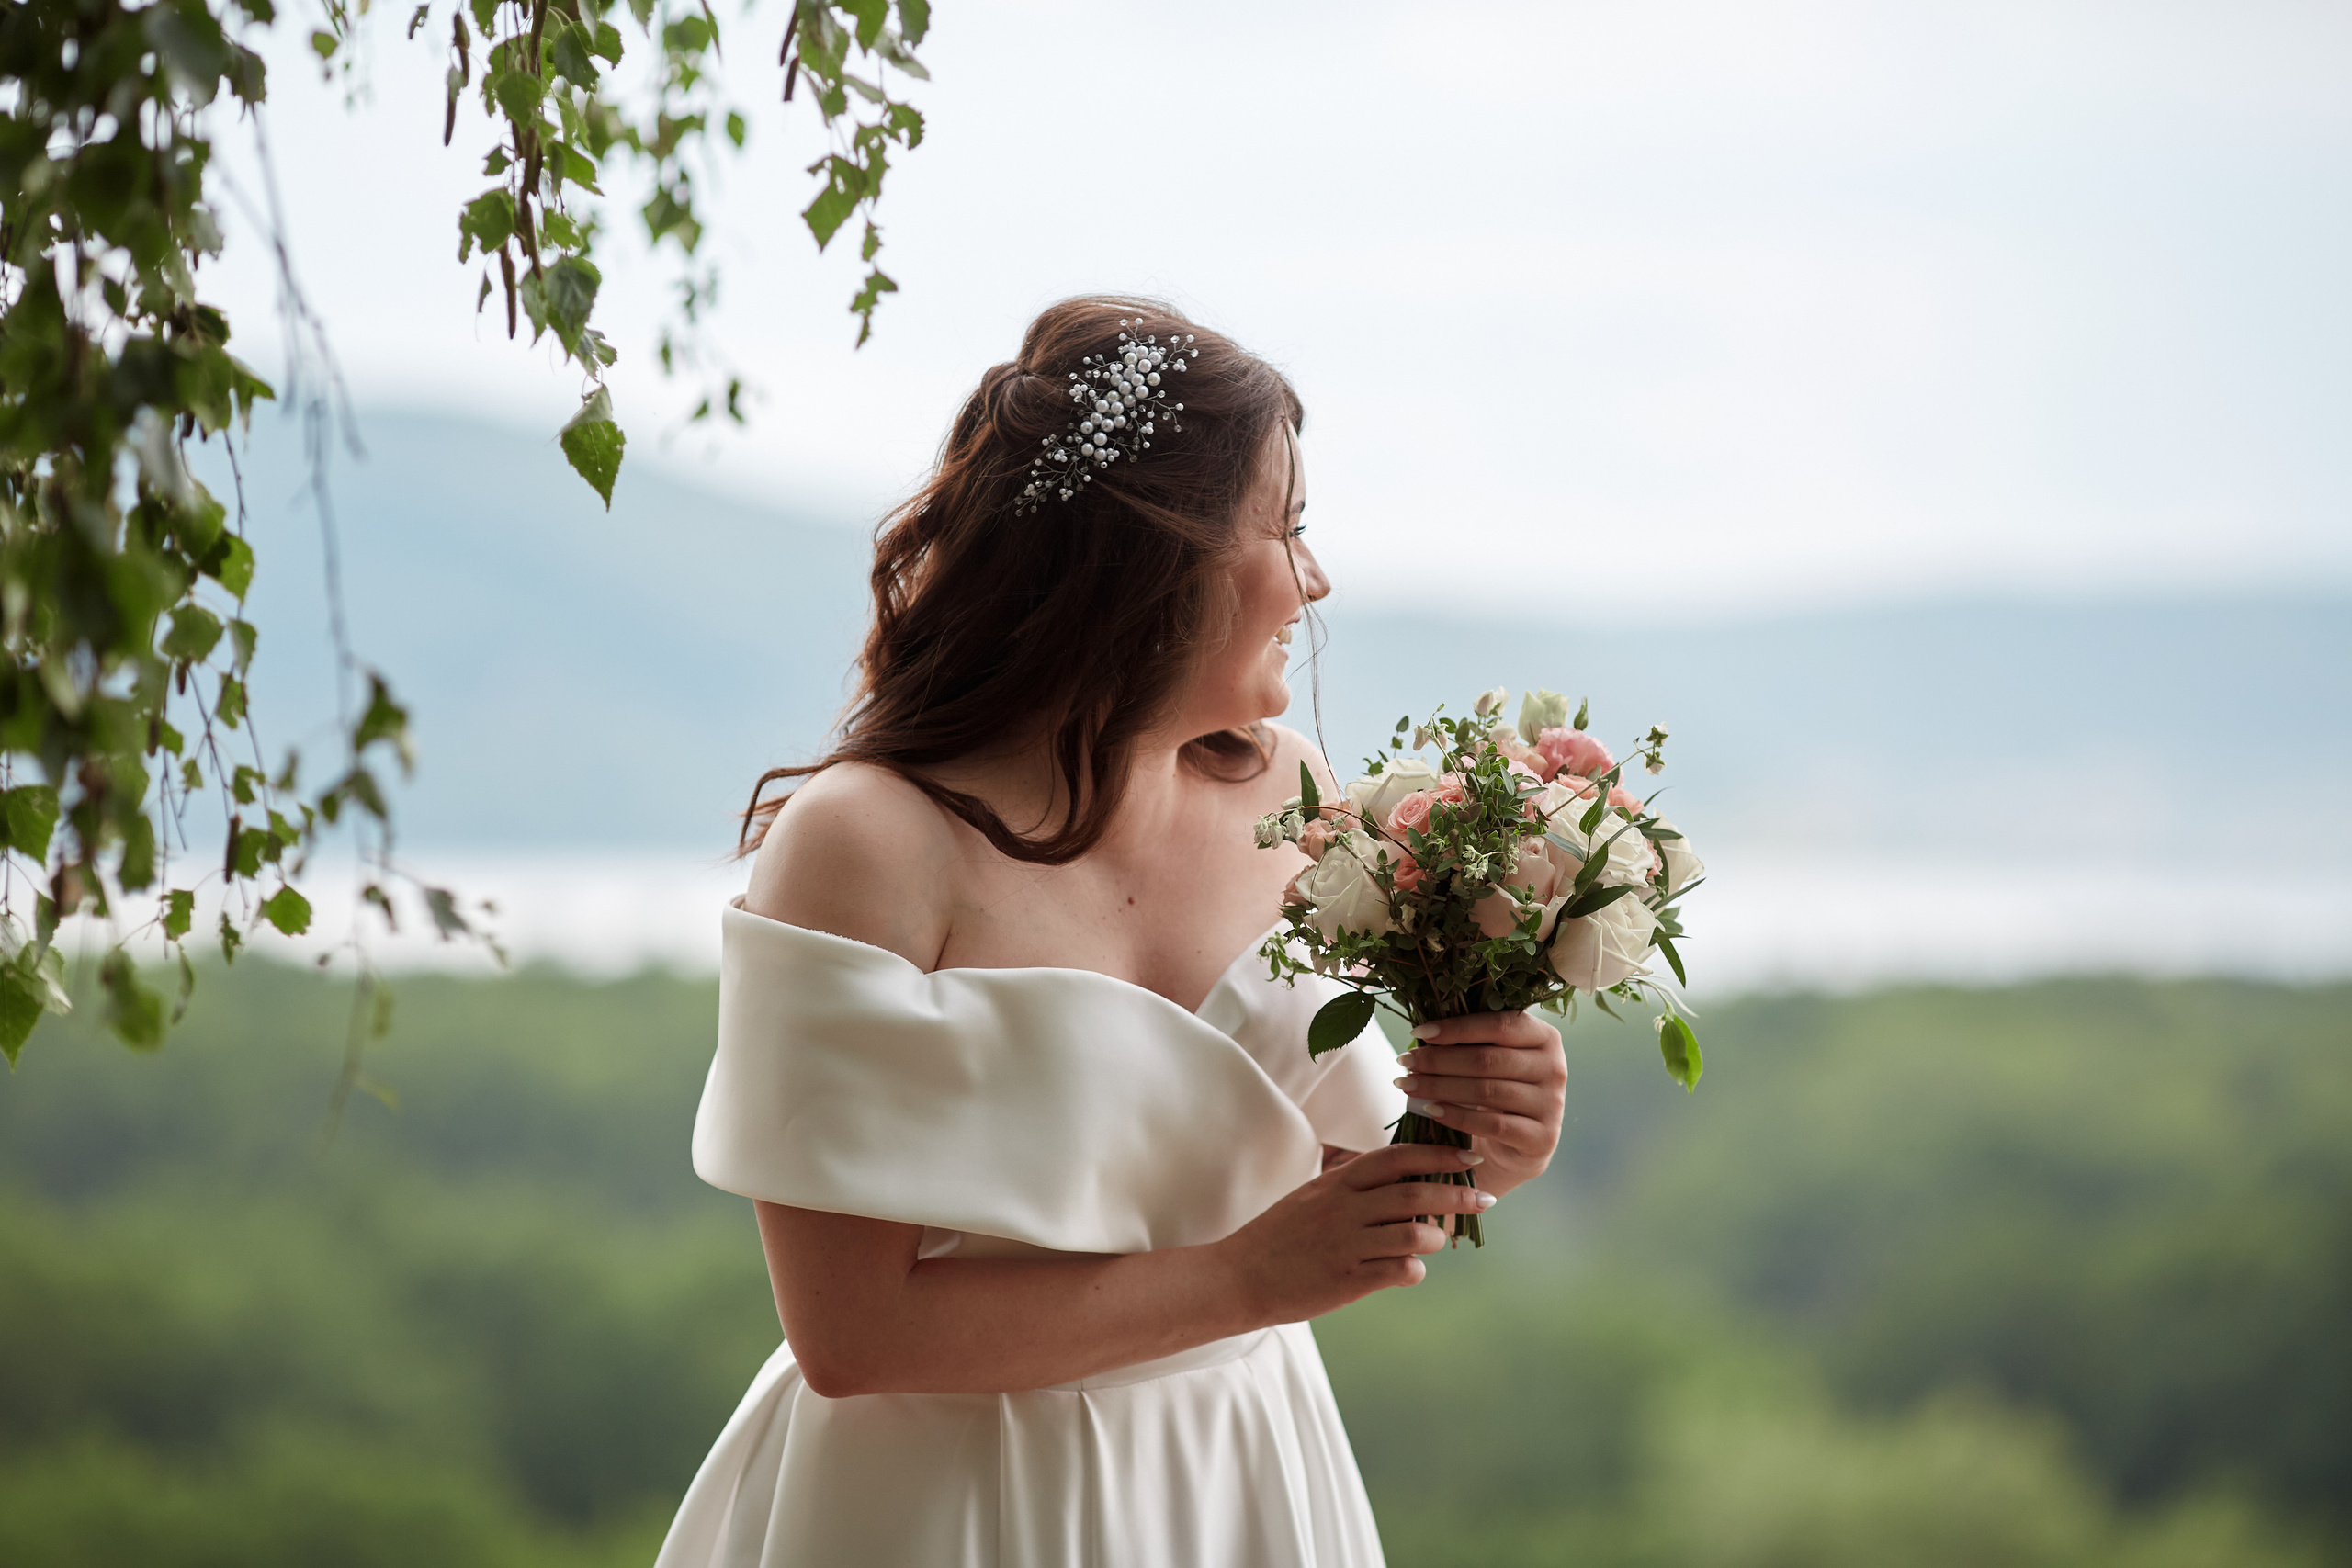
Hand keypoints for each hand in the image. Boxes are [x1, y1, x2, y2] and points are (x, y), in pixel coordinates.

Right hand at [1216, 1143, 1494, 1322]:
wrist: (1239, 1277)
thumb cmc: (1279, 1236)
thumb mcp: (1311, 1196)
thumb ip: (1350, 1182)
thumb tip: (1396, 1172)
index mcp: (1337, 1183)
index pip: (1397, 1157)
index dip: (1437, 1155)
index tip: (1468, 1157)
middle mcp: (1344, 1208)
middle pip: (1414, 1192)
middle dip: (1456, 1194)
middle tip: (1483, 1198)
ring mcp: (1346, 1244)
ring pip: (1414, 1233)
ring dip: (1434, 1238)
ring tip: (1435, 1242)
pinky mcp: (1347, 1280)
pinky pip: (1399, 1270)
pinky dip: (1414, 1270)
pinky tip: (1407, 1271)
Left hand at [1393, 1010, 1565, 1196]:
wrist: (1513, 1148)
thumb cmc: (1494, 1094)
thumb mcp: (1488, 1062)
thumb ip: (1469, 1043)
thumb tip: (1422, 1033)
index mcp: (1544, 1037)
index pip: (1499, 1025)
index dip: (1456, 1028)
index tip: (1417, 1033)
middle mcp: (1555, 1068)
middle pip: (1487, 1059)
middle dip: (1439, 1060)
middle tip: (1404, 1063)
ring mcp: (1552, 1105)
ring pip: (1487, 1091)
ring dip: (1440, 1087)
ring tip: (1408, 1085)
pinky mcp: (1543, 1138)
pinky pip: (1493, 1125)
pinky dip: (1457, 1116)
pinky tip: (1431, 1110)